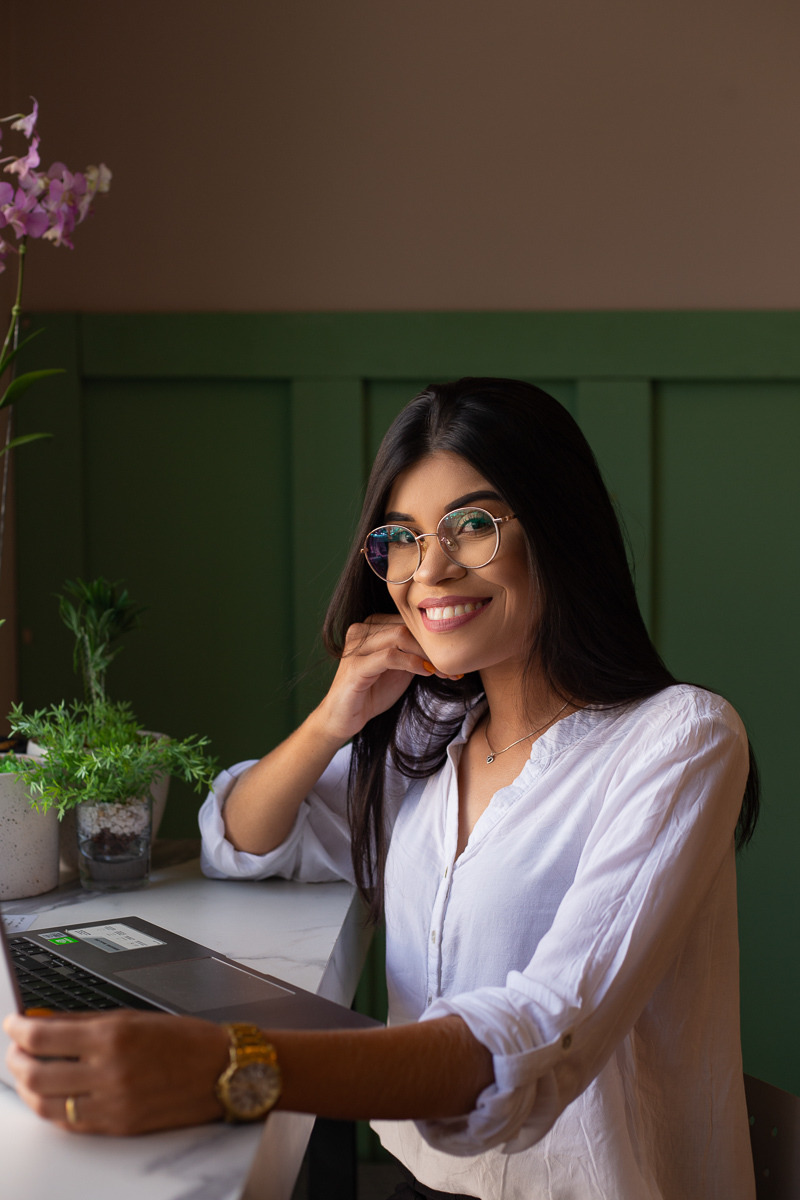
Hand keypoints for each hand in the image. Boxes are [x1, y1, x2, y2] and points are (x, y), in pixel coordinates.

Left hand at [4, 1010, 229, 1135]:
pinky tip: (50, 1095)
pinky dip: (51, 1109)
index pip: (43, 1036)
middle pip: (36, 1073)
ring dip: (27, 1088)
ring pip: (46, 1104)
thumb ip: (85, 1022)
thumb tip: (44, 1022)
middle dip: (16, 1059)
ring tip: (27, 1072)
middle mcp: (109, 1072)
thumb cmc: (185, 1040)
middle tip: (15, 1048)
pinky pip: (69, 1122)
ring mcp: (112, 1104)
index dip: (18, 1029)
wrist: (222, 1071)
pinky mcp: (118, 1126)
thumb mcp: (133, 1018)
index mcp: (113, 1037)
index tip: (13, 1023)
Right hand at [314, 614, 447, 742]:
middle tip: (453, 666)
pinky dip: (412, 662)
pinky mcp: (355, 665)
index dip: (433, 637)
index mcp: (372, 625)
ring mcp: (356, 646)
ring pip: (400, 636)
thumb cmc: (372, 691)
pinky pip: (390, 656)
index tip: (454, 657)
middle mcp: (362, 629)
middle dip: (433, 646)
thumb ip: (415, 652)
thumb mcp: (400, 668)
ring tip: (443, 671)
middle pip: (406, 626)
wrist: (344, 717)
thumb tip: (446, 647)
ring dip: (426, 654)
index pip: (408, 620)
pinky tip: (426, 672)